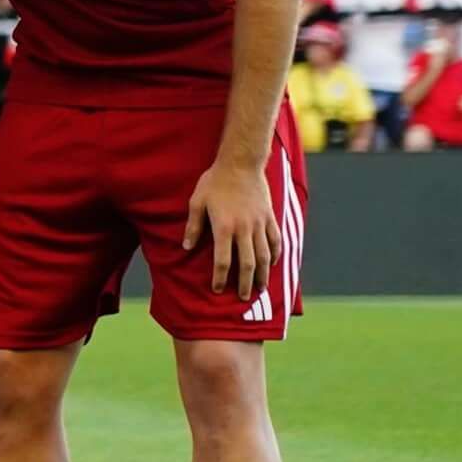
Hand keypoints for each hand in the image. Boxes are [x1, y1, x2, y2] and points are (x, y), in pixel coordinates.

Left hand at [181, 157, 276, 300]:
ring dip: (263, 274)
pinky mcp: (269, 217)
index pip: (223, 260)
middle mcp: (244, 229)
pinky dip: (275, 254)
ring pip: (264, 255)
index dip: (220, 278)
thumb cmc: (215, 181)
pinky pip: (275, 240)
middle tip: (244, 298)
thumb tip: (186, 247)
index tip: (218, 289)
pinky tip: (272, 264)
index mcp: (224, 227)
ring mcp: (259, 224)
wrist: (241, 163)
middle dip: (245, 283)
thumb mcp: (197, 201)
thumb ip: (193, 226)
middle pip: (247, 263)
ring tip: (261, 288)